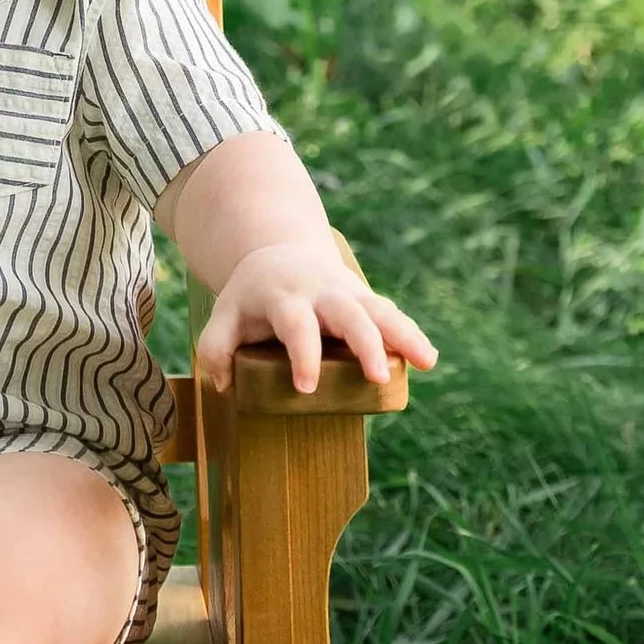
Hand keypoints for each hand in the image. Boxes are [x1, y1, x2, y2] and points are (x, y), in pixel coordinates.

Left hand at [194, 244, 436, 395]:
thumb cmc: (252, 298)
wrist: (279, 255)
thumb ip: (216, 347)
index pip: (295, 324)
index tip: (307, 388)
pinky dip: (410, 333)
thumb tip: (223, 383)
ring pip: (380, 308)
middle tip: (377, 377)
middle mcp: (320, 292)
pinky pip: (391, 314)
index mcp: (284, 296)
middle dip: (365, 343)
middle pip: (348, 313)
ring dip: (403, 333)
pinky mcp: (366, 299)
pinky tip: (427, 358)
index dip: (303, 354)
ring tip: (426, 361)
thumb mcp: (225, 314)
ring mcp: (348, 293)